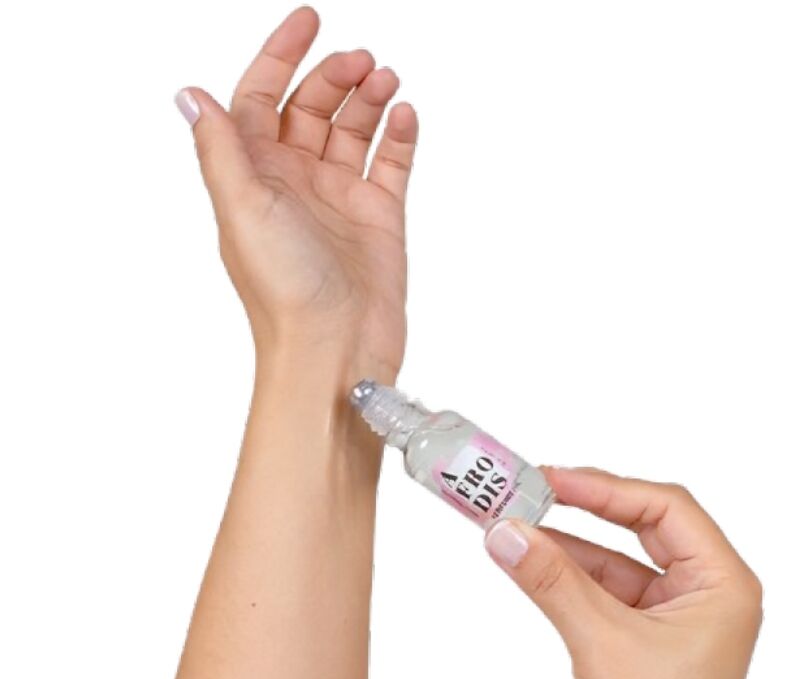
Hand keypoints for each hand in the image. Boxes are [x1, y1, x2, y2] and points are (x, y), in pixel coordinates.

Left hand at [175, 7, 417, 382]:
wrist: (335, 347)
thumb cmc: (285, 290)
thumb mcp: (242, 209)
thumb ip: (220, 148)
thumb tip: (190, 94)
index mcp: (256, 176)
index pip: (261, 98)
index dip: (279, 57)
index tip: (308, 21)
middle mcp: (296, 183)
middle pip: (311, 108)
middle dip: (333, 76)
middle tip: (360, 62)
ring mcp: (340, 199)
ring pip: (353, 130)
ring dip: (368, 99)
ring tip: (385, 81)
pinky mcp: (379, 218)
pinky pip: (391, 164)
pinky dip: (399, 136)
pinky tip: (404, 116)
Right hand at [485, 467, 768, 678]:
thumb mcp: (600, 641)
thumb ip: (551, 580)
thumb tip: (506, 533)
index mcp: (723, 583)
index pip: (666, 508)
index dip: (605, 487)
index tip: (552, 479)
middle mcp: (708, 590)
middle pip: (644, 524)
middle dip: (587, 508)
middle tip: (534, 491)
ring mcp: (680, 612)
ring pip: (621, 557)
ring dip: (571, 544)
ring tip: (518, 525)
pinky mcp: (651, 633)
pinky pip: (609, 587)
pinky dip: (572, 575)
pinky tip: (535, 562)